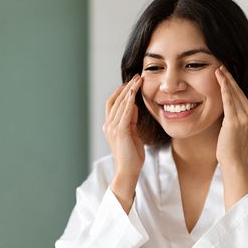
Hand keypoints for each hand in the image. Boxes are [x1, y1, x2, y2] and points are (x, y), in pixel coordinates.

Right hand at [102, 74, 143, 211]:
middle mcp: (109, 125)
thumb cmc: (132, 155)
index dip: (121, 91)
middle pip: (115, 100)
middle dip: (126, 87)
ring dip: (129, 90)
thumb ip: (131, 120)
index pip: (113, 103)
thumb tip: (134, 106)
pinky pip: (125, 112)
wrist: (128, 171)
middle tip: (136, 76)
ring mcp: (113, 128)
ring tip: (138, 80)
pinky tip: (135, 93)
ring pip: (120, 104)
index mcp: (110, 126)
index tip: (132, 82)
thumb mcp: (132, 133)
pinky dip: (129, 101)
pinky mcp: (120, 132)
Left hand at [214, 66, 247, 208]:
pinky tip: (220, 81)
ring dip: (225, 81)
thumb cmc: (234, 149)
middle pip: (242, 92)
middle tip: (223, 67)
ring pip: (234, 94)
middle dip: (231, 78)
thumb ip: (240, 118)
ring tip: (218, 70)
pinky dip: (224, 90)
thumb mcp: (241, 131)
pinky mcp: (233, 122)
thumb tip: (231, 109)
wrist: (234, 162)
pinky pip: (229, 101)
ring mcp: (244, 119)